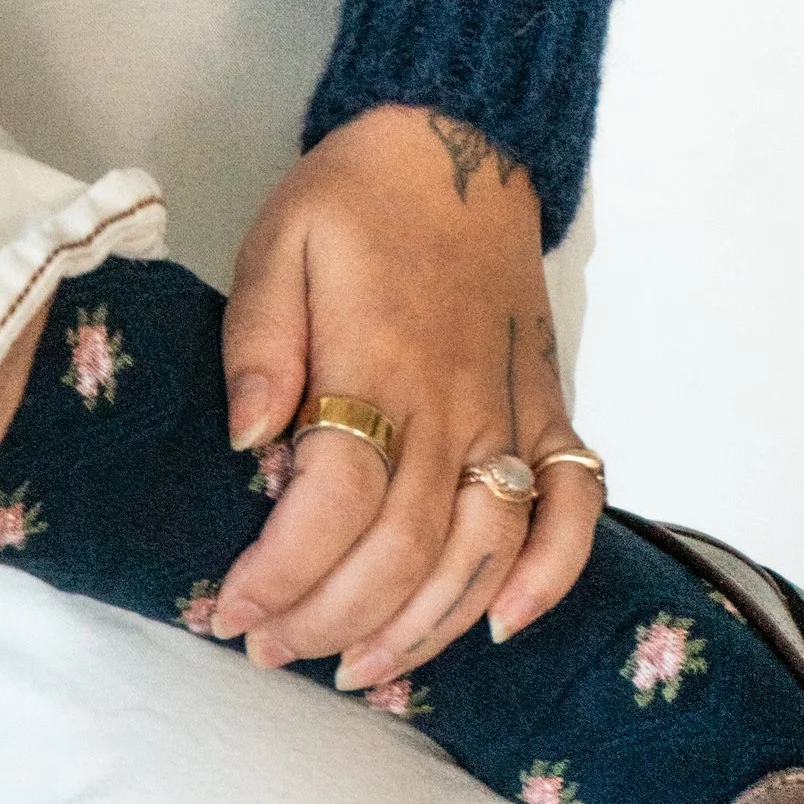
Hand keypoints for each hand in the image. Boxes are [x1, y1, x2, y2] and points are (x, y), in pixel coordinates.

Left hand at [209, 103, 599, 682]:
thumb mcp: (279, 238)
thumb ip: (261, 341)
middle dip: (332, 618)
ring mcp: (512, 412)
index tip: (231, 609)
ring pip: (484, 552)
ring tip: (357, 666)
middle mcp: (456, 404)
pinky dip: (552, 575)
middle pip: (405, 549)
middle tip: (272, 649)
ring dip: (424, 626)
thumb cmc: (357, 193)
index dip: (284, 571)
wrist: (457, 136)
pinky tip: (506, 624)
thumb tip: (249, 441)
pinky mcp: (548, 409)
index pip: (336, 501)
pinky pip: (572, 506)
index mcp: (381, 361)